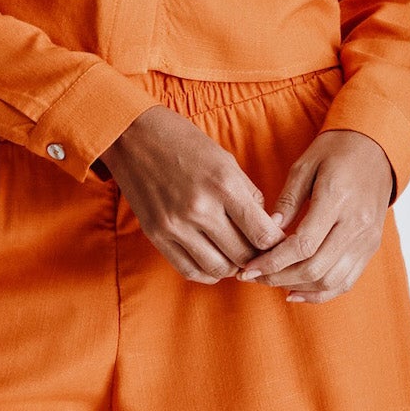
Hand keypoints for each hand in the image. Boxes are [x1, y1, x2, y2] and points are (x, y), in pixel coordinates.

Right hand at [101, 104, 285, 282]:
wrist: (132, 136)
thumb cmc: (184, 142)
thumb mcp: (225, 160)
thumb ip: (248, 195)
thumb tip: (267, 227)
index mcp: (223, 185)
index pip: (263, 234)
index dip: (276, 243)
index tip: (277, 242)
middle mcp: (200, 209)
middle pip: (243, 255)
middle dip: (257, 257)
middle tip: (260, 252)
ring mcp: (175, 225)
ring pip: (218, 268)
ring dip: (233, 267)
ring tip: (236, 255)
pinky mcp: (156, 235)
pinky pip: (189, 270)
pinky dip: (207, 273)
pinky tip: (214, 262)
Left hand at [237, 129, 394, 303]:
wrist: (377, 148)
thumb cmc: (337, 151)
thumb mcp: (305, 166)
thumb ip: (286, 201)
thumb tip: (267, 232)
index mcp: (337, 200)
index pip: (303, 245)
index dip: (273, 262)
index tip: (248, 268)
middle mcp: (356, 225)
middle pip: (315, 269)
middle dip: (278, 278)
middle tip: (252, 276)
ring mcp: (366, 239)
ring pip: (331, 281)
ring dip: (297, 287)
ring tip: (270, 281)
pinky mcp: (370, 247)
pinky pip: (346, 281)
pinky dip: (320, 293)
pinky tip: (295, 292)